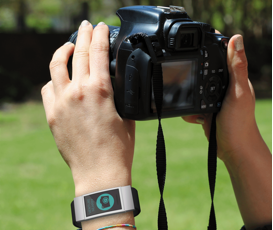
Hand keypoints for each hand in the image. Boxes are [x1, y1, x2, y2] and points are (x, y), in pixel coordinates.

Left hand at [42, 21, 134, 196]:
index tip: (101, 27)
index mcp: (101, 90)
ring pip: (56, 65)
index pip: (98, 51)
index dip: (100, 35)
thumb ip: (118, 94)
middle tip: (86, 26)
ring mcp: (61, 102)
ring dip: (63, 50)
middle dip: (83, 34)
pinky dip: (53, 78)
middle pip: (78, 52)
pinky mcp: (52, 114)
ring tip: (68, 45)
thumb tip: (114, 81)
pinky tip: (59, 78)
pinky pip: (48, 88)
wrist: (99, 172)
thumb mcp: (126, 115)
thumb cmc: (118, 147)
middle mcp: (78, 91)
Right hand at [183, 34, 255, 162]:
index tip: (197, 37)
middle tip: (181, 72)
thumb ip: (237, 67)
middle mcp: (223, 86)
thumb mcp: (238, 92)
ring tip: (192, 104)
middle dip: (193, 71)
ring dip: (189, 95)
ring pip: (195, 88)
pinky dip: (189, 110)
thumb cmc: (240, 122)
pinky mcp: (206, 110)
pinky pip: (192, 104)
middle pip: (204, 69)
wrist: (233, 149)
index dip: (212, 43)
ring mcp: (213, 99)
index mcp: (234, 77)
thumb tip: (237, 38)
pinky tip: (194, 117)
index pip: (222, 54)